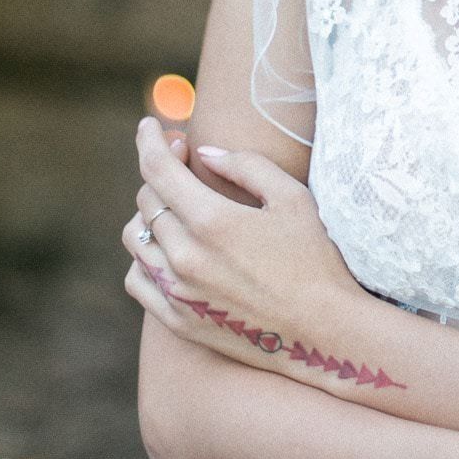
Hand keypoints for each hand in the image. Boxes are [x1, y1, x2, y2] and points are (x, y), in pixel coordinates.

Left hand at [122, 117, 361, 372]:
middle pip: (147, 200)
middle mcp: (185, 257)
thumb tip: (204, 153)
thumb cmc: (315, 259)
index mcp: (212, 221)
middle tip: (184, 163)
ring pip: (135, 239)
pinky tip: (168, 249)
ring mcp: (178, 292)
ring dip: (149, 214)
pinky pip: (138, 279)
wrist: (323, 333)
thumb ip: (246, 166)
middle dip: (161, 173)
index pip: (157, 169)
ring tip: (177, 206)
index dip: (149, 140)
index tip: (149, 126)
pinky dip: (144, 257)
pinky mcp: (178, 320)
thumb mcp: (292, 198)